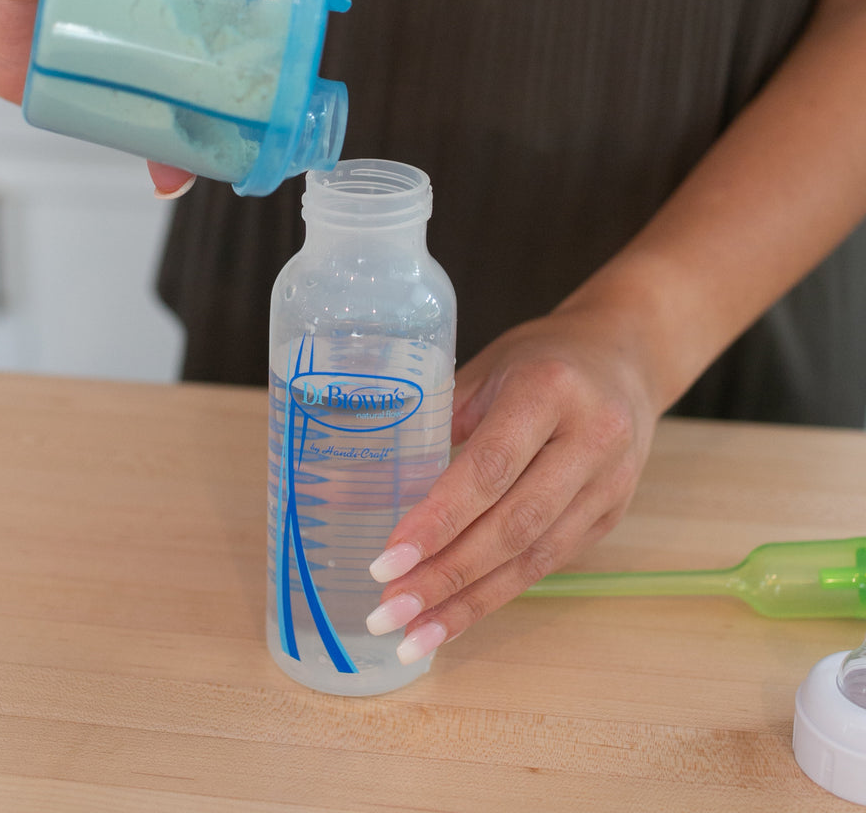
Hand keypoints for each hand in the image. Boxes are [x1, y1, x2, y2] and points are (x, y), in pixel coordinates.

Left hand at [364, 305, 659, 663]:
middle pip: (514, 524)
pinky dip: (497, 593)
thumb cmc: (540, 357)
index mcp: (549, 389)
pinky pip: (549, 563)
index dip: (438, 520)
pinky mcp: (611, 514)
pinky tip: (455, 616)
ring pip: (535, 557)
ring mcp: (609, 483)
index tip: (387, 559)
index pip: (490, 468)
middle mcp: (590, 439)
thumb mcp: (486, 367)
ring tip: (412, 635)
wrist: (626, 355)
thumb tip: (366, 482)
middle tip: (388, 610)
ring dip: (468, 602)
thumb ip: (438, 418)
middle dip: (446, 576)